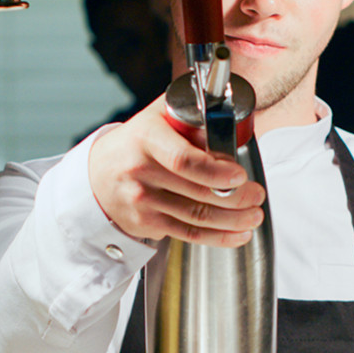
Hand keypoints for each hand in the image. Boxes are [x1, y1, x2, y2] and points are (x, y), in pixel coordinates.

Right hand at [88, 97, 264, 246]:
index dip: (215, 172)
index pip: (183, 159)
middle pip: (197, 192)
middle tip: (257, 195)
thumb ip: (191, 115)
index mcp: (146, 138)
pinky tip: (238, 233)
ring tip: (254, 214)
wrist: (96, 175)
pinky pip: (189, 234)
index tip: (239, 175)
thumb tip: (231, 120)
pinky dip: (218, 237)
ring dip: (234, 219)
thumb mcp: (157, 117)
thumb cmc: (135, 143)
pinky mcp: (145, 224)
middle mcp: (140, 171)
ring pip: (197, 217)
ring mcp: (141, 201)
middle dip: (236, 198)